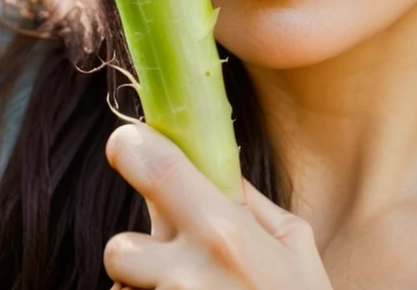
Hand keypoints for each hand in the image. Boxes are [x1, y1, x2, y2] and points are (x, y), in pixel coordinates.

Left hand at [105, 123, 332, 289]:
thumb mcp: (296, 247)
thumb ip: (251, 205)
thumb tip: (218, 171)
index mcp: (225, 234)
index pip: (158, 170)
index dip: (131, 147)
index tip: (127, 142)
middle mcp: (186, 275)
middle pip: (120, 247)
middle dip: (139, 253)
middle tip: (174, 261)